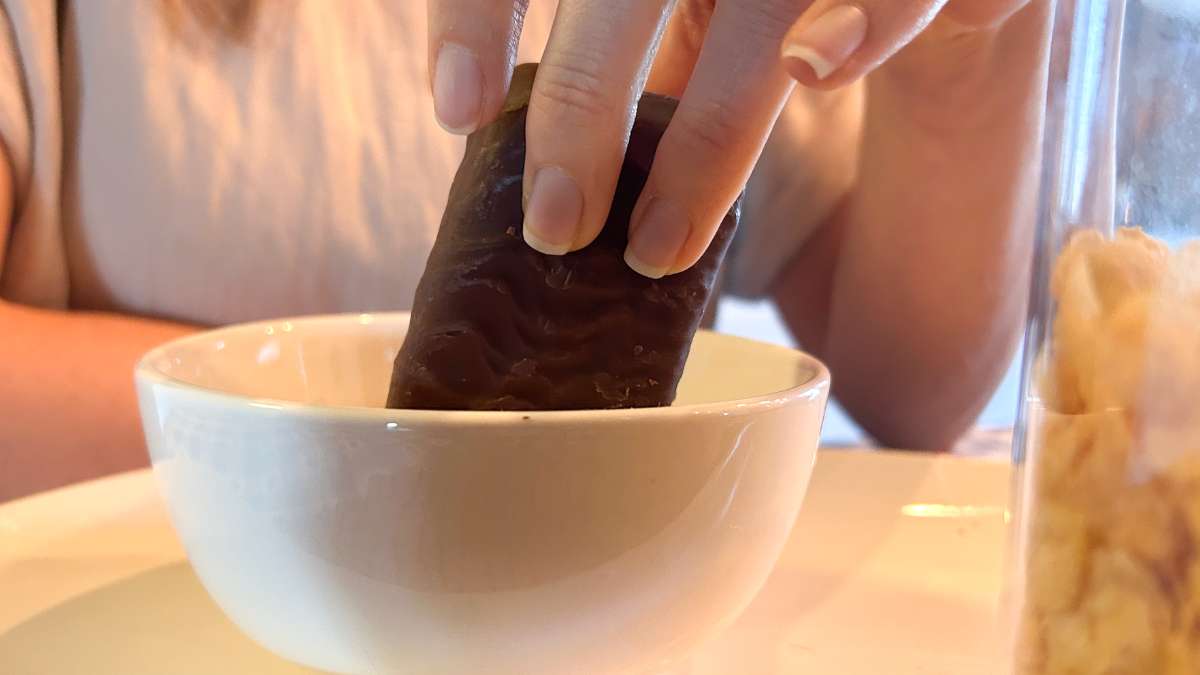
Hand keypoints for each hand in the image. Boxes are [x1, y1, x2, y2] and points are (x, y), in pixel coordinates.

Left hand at [426, 0, 1031, 278]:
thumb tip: (558, 164)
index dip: (480, 14)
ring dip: (699, 138)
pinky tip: (814, 70)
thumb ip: (635, 50)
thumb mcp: (694, 9)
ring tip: (656, 250)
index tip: (458, 109)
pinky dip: (866, 21)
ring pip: (751, 12)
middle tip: (554, 229)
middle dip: (579, 107)